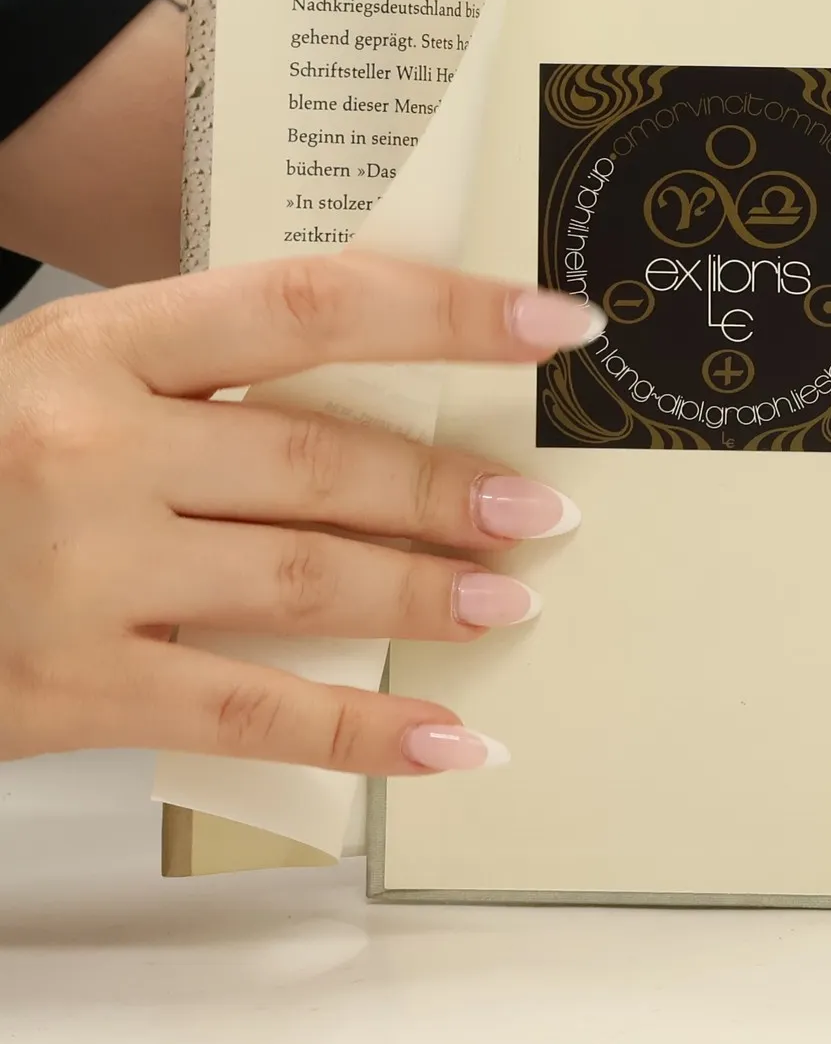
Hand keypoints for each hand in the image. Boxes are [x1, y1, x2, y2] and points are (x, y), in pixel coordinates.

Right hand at [0, 255, 599, 768]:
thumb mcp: (64, 379)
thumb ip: (201, 379)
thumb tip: (390, 395)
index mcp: (97, 343)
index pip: (308, 305)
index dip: (445, 311)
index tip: (553, 324)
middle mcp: (88, 445)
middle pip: (321, 457)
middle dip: (452, 487)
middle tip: (544, 506)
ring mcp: (78, 569)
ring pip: (304, 577)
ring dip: (428, 591)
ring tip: (512, 596)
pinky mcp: (68, 685)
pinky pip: (250, 708)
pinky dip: (363, 729)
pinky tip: (446, 738)